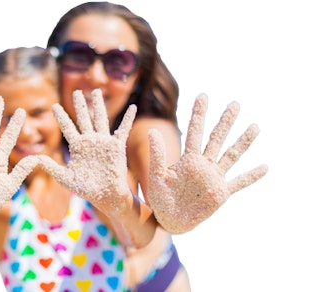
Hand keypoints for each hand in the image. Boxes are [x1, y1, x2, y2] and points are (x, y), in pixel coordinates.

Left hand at [38, 89, 135, 214]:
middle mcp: (90, 141)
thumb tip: (33, 158)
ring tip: (97, 91)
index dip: (61, 117)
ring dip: (99, 105)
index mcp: (78, 147)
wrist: (106, 196)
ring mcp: (104, 142)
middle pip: (84, 118)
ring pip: (100, 119)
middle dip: (80, 105)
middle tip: (76, 91)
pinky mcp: (117, 146)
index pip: (68, 128)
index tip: (54, 105)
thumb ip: (50, 166)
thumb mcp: (65, 178)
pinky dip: (129, 118)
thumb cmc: (86, 189)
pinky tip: (133, 107)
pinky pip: (124, 129)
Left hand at [147, 94, 267, 233]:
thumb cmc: (161, 198)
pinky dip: (251, 176)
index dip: (199, 114)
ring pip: (231, 156)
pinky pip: (239, 183)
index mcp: (187, 159)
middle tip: (235, 103)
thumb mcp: (157, 176)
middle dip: (225, 122)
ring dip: (243, 142)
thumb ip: (156, 154)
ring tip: (255, 127)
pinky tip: (265, 167)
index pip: (194, 132)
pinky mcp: (221, 193)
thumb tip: (152, 130)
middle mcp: (203, 164)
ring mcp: (214, 178)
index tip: (203, 96)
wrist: (169, 221)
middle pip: (217, 139)